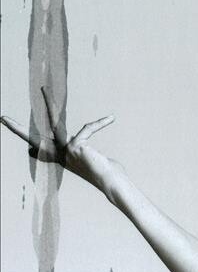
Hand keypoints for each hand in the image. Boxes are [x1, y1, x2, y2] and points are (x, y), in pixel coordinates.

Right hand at [1, 88, 121, 198]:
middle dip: (17, 129)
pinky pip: (87, 128)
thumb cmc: (106, 172)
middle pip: (35, 140)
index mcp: (63, 158)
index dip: (28, 141)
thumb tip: (72, 143)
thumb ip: (78, 149)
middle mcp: (61, 155)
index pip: (41, 149)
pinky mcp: (74, 146)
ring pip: (55, 124)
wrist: (113, 182)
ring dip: (49, 104)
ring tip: (43, 89)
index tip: (13, 133)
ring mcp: (66, 151)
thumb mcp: (90, 159)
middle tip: (2, 118)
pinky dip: (100, 123)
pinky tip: (111, 118)